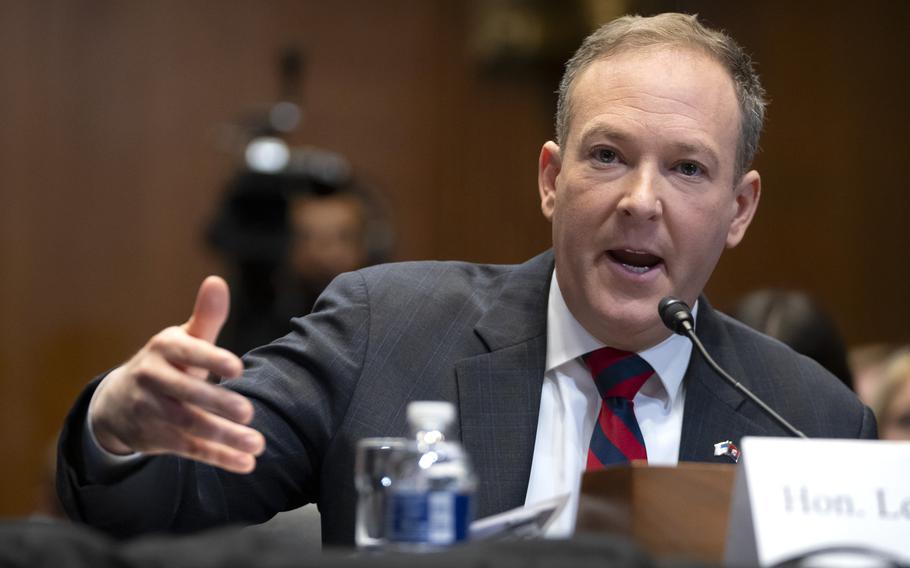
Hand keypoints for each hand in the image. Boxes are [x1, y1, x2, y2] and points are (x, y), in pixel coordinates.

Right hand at [89, 276, 264, 472]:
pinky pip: (190, 449)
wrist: (118, 402)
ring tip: (257, 444)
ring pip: (189, 426)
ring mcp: (151, 412)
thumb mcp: (183, 339)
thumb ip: (206, 317)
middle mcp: (153, 380)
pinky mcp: (157, 439)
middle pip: (187, 396)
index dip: (212, 360)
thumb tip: (217, 281)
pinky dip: (219, 458)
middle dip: (218, 405)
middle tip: (249, 413)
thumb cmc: (168, 363)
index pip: (188, 354)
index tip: (238, 368)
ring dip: (224, 438)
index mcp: (164, 349)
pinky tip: (246, 463)